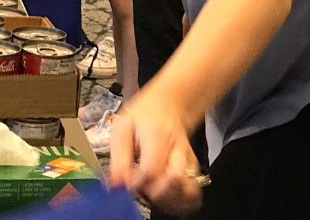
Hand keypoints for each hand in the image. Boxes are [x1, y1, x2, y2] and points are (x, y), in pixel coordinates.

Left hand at [108, 96, 204, 215]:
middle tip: (141, 188)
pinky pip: (192, 192)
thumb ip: (119, 160)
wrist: (168, 106)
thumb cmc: (142, 118)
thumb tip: (115, 187)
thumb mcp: (123, 130)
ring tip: (153, 196)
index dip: (138, 182)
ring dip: (168, 200)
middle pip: (173, 181)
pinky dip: (180, 201)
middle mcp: (178, 149)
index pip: (151, 168)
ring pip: (187, 189)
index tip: (128, 183)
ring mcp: (189, 160)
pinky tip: (165, 200)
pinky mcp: (194, 169)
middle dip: (154, 193)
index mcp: (158, 135)